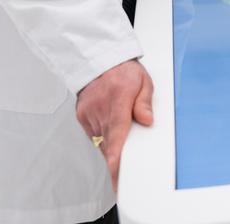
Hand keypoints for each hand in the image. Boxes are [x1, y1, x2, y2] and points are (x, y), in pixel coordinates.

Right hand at [76, 59, 153, 190]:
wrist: (99, 59)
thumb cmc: (123, 70)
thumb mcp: (143, 81)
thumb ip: (145, 102)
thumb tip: (147, 120)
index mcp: (118, 98)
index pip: (117, 131)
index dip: (115, 155)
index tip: (115, 170)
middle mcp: (101, 108)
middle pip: (110, 142)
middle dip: (118, 155)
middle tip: (127, 162)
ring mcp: (89, 113)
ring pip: (102, 140)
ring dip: (112, 141)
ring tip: (120, 123)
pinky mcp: (82, 117)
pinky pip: (95, 134)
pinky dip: (104, 134)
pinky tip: (110, 122)